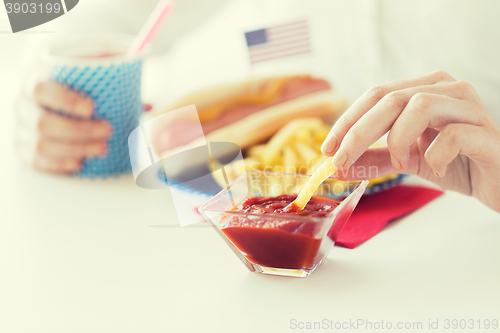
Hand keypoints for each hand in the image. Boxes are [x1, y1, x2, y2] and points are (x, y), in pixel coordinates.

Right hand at [16, 80, 111, 173]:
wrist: (54, 92)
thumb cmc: (77, 82)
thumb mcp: (90, 71)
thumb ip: (113, 79)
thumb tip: (148, 107)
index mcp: (35, 80)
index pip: (42, 90)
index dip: (65, 100)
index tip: (92, 108)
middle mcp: (23, 104)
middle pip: (43, 123)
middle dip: (79, 131)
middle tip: (107, 131)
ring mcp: (22, 128)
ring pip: (41, 145)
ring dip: (75, 149)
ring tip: (102, 148)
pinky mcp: (24, 148)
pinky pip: (36, 161)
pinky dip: (59, 164)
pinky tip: (80, 162)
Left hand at [321, 71, 499, 211]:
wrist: (499, 179)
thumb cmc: (455, 163)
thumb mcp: (406, 160)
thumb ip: (373, 160)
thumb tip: (336, 166)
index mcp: (424, 89)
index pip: (376, 95)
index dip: (347, 121)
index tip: (327, 148)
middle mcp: (446, 89)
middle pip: (390, 99)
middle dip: (358, 132)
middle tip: (341, 160)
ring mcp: (468, 107)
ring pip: (419, 106)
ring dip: (398, 140)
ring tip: (401, 164)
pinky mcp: (486, 132)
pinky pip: (452, 135)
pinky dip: (434, 155)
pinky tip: (436, 169)